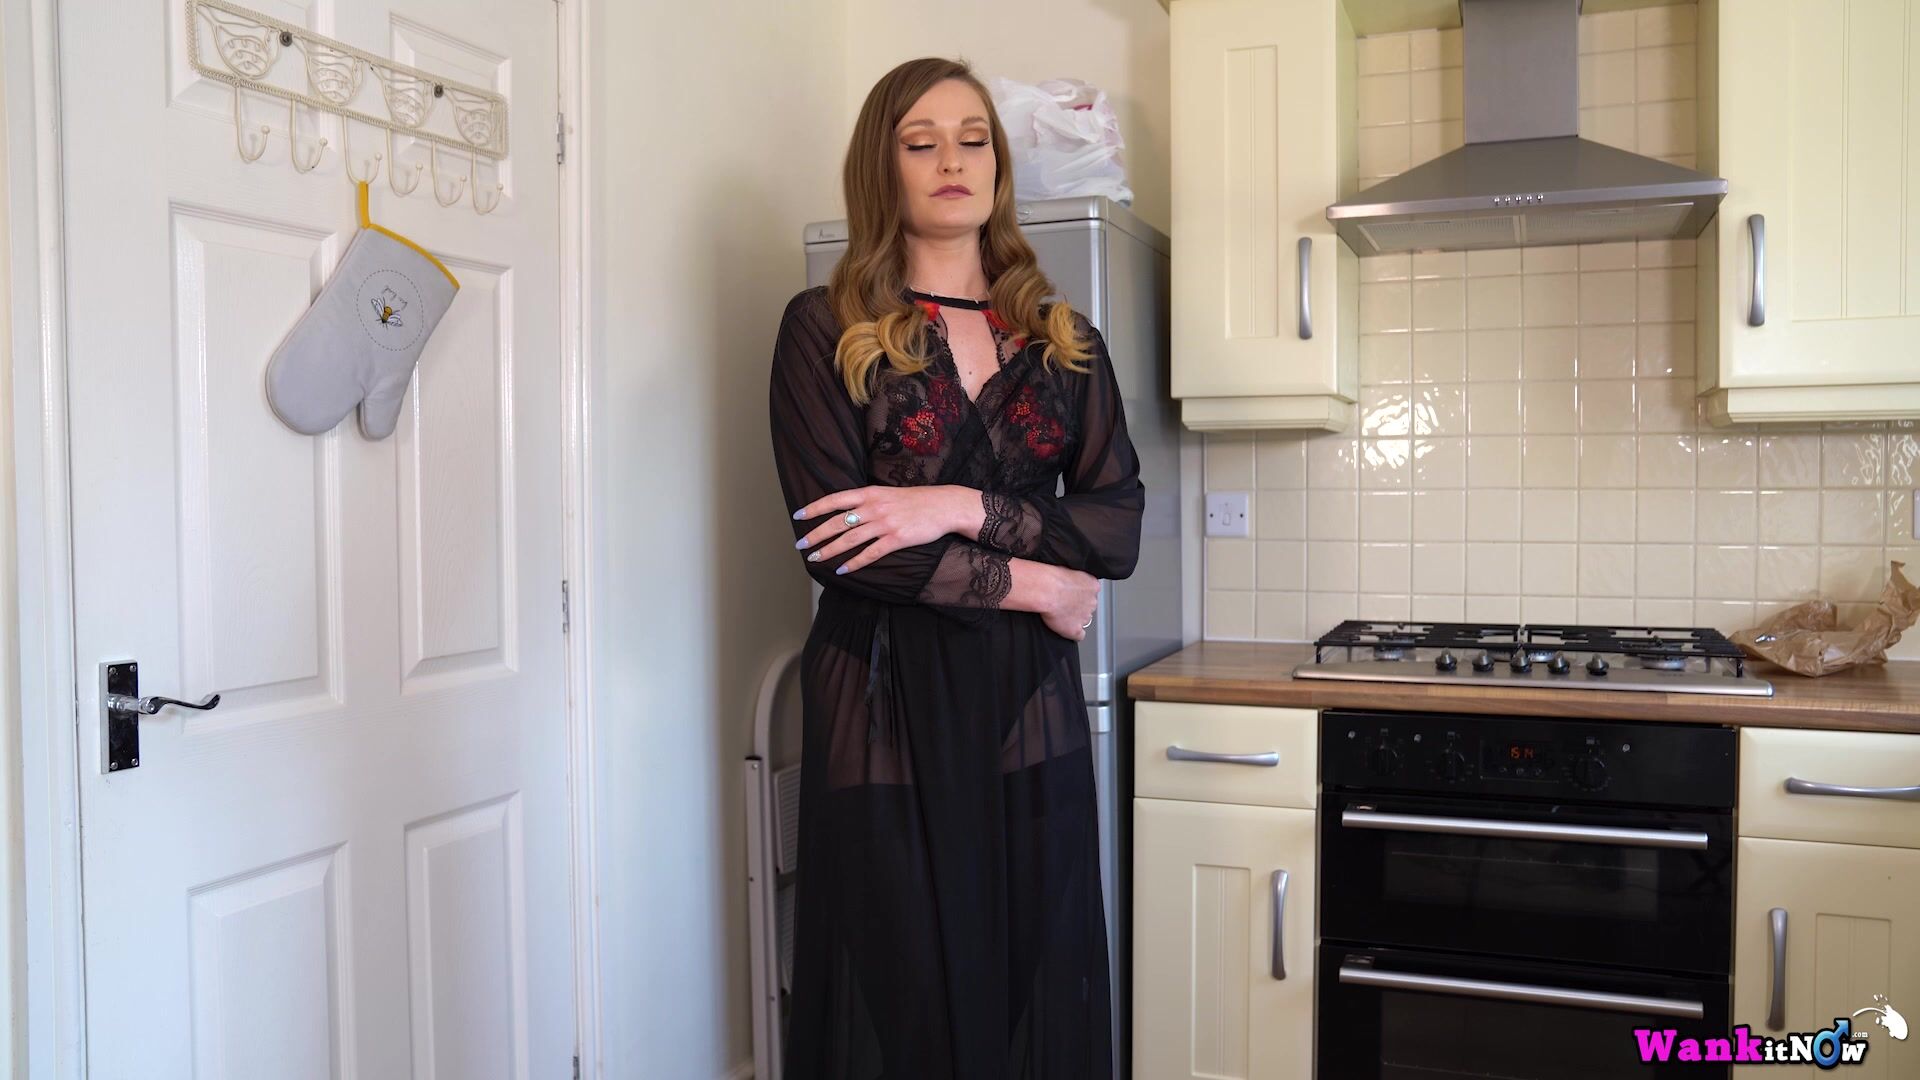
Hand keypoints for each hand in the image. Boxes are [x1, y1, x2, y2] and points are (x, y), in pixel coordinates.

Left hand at [793, 485, 972, 572]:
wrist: (944, 505)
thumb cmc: (916, 500)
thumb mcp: (888, 493)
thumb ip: (867, 501)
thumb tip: (846, 512)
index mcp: (870, 493)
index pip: (835, 500)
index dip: (815, 508)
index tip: (798, 515)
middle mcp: (874, 507)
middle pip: (837, 522)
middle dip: (816, 534)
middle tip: (800, 544)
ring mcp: (885, 524)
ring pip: (850, 539)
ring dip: (829, 550)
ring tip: (815, 558)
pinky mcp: (896, 539)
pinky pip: (870, 554)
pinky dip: (854, 563)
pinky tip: (842, 570)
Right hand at [1040, 565, 1099, 641]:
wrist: (1046, 589)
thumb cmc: (1052, 577)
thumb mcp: (1069, 568)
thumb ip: (1075, 576)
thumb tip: (1070, 579)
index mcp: (1093, 585)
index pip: (1091, 592)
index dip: (1079, 593)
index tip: (1070, 592)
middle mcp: (1092, 601)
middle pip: (1088, 606)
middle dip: (1079, 605)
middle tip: (1064, 602)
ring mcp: (1085, 617)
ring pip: (1084, 619)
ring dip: (1076, 618)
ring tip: (1061, 613)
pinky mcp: (1075, 629)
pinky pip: (1079, 635)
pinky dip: (1073, 633)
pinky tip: (1066, 629)